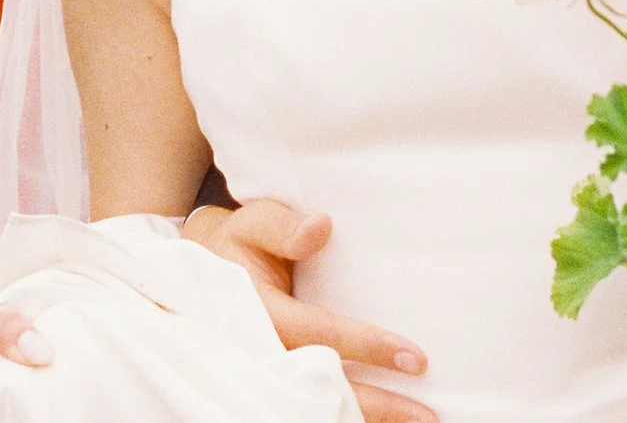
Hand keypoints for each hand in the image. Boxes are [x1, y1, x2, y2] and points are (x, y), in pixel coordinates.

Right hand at [182, 201, 435, 422]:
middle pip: (324, 388)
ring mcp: (266, 372)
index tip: (415, 358)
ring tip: (417, 422)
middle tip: (427, 414)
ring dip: (366, 418)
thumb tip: (322, 227)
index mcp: (257, 312)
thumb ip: (282, 227)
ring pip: (318, 406)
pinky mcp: (273, 380)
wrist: (199, 268)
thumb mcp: (250, 224)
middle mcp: (262, 350)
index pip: (319, 334)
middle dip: (377, 406)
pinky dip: (346, 415)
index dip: (366, 346)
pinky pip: (310, 405)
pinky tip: (382, 421)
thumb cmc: (235, 243)